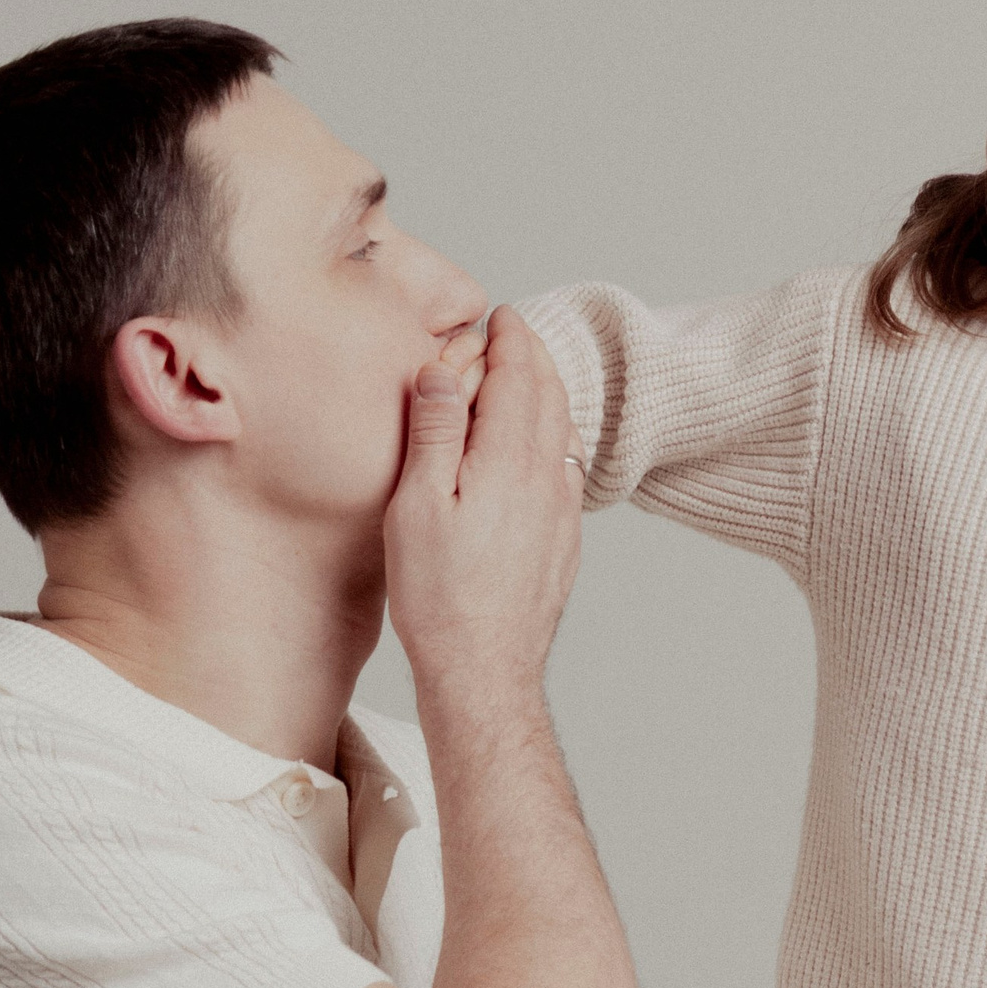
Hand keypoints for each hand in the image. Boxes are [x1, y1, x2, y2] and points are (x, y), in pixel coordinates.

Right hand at [384, 305, 581, 705]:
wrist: (485, 671)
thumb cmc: (439, 597)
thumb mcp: (418, 506)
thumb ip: (436, 432)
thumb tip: (446, 370)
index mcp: (511, 460)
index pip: (522, 375)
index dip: (511, 339)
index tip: (499, 316)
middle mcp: (549, 480)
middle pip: (551, 397)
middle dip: (532, 358)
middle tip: (512, 335)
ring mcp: (563, 513)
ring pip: (565, 433)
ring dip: (546, 397)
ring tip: (524, 381)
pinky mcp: (565, 544)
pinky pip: (568, 472)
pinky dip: (554, 441)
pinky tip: (537, 450)